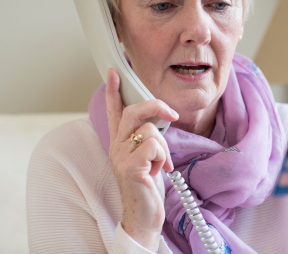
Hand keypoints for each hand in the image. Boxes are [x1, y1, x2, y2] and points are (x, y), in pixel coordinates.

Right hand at [105, 68, 178, 251]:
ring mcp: (121, 156)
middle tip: (173, 115)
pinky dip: (163, 158)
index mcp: (120, 142)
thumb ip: (148, 139)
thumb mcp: (147, 158)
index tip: (114, 72)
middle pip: (133, 111)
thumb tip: (162, 121)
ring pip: (150, 131)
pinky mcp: (130, 166)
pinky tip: (157, 172)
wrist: (143, 216)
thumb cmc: (147, 186)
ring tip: (159, 165)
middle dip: (156, 106)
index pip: (115, 111)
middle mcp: (116, 146)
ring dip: (164, 148)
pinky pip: (154, 146)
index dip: (114, 90)